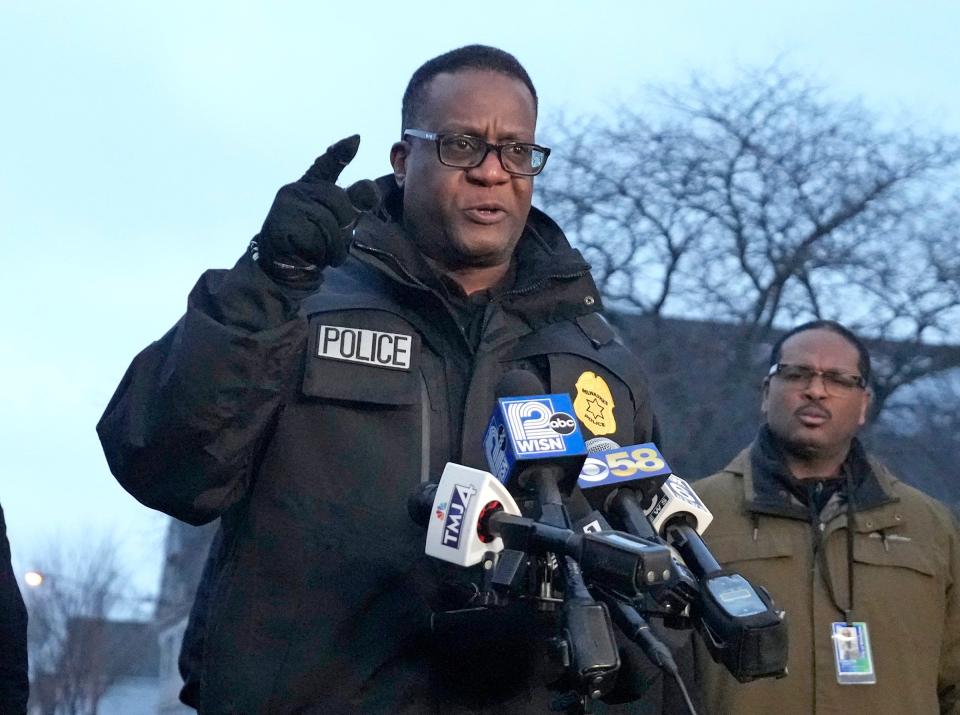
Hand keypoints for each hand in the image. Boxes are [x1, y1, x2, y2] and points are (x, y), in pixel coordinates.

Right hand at [255, 135, 379, 285]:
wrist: (279, 266)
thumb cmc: (310, 240)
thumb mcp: (334, 220)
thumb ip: (352, 204)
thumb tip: (372, 188)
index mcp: (310, 186)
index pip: (326, 165)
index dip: (340, 152)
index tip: (356, 139)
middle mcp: (296, 190)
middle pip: (339, 200)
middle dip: (344, 226)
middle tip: (334, 244)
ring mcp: (286, 204)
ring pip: (329, 221)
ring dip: (334, 245)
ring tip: (322, 253)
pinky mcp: (281, 223)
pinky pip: (316, 238)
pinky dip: (320, 253)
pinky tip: (309, 255)